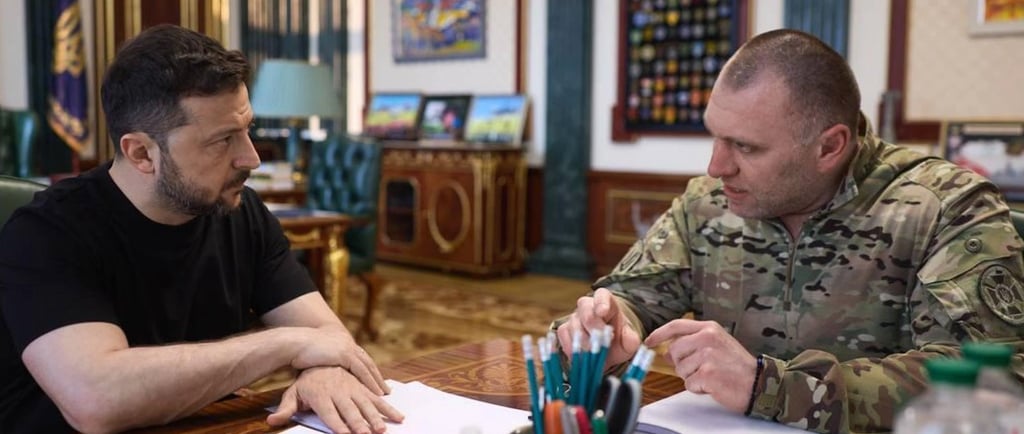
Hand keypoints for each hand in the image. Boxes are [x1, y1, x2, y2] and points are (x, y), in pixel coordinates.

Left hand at [267, 366, 404, 433]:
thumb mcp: (293, 393)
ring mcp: (352, 383)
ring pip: (366, 401)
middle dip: (360, 423)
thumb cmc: (305, 379)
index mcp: (321, 394)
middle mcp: (338, 389)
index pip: (330, 413)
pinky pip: (375, 393)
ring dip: (376, 416)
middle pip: (350, 409)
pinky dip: (386, 405)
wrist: (315, 348)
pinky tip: (396, 415)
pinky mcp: (361, 381)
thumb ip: (286, 409)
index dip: (338, 425)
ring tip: (383, 429)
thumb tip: (271, 422)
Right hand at [292, 326, 388, 394]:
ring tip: (384, 394)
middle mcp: (346, 342)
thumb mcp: (314, 355)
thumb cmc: (296, 351)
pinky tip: (376, 391)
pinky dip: (370, 382)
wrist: (292, 343)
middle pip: (366, 361)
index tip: (373, 379)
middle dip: (376, 376)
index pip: (357, 356)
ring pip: (367, 367)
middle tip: (385, 388)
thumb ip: (323, 362)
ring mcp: (347, 347)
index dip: (366, 369)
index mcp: (340, 340)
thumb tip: (323, 371)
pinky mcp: (345, 354)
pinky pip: (362, 370)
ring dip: (377, 381)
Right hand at [556, 288, 641, 370]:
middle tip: (600, 341)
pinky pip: (563, 335)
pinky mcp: (564, 329)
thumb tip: (630, 338)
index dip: (601, 302)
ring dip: (582, 341)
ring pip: (573, 324)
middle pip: (585, 310)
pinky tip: (580, 356)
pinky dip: (571, 347)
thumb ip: (631, 340)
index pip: (601, 295)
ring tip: (592, 353)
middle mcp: (588, 306)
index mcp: (606, 302)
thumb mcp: (629, 341)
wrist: (606, 351)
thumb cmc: (618, 340)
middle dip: (593, 327)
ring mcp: (574, 317)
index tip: (603, 312)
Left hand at [645, 319, 755, 412]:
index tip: (649, 341)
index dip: (659, 334)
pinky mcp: (707, 374)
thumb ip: (692, 344)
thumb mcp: (716, 346)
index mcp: (709, 328)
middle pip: (674, 351)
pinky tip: (713, 385)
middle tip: (701, 369)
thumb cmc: (737, 366)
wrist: (758, 383)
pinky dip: (698, 388)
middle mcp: (707, 338)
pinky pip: (689, 383)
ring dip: (692, 377)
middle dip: (682, 364)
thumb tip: (666, 353)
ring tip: (711, 376)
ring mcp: (707, 356)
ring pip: (680, 369)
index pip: (676, 326)